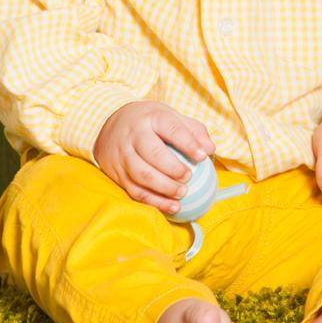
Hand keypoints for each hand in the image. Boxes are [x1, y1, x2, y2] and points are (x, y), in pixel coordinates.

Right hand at [93, 101, 214, 213]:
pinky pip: (135, 190)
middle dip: (173, 169)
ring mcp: (123, 154)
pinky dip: (154, 201)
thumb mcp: (170, 116)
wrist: (112, 125)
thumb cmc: (150, 122)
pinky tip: (171, 206)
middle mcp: (134, 134)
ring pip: (142, 174)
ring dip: (164, 188)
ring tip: (182, 193)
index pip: (171, 128)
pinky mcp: (117, 172)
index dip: (187, 143)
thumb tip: (210, 149)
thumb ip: (193, 130)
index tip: (202, 156)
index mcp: (152, 117)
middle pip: (153, 153)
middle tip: (188, 177)